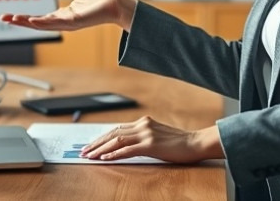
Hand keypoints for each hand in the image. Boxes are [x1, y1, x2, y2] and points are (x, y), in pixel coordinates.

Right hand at [1, 0, 137, 30]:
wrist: (118, 2)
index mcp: (65, 14)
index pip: (40, 17)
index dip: (25, 17)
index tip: (10, 15)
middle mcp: (64, 21)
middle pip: (37, 23)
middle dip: (20, 21)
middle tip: (3, 18)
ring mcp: (69, 24)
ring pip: (43, 25)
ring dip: (26, 23)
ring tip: (11, 19)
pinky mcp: (75, 23)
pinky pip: (55, 24)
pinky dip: (42, 23)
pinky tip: (31, 20)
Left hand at [80, 116, 222, 162]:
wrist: (196, 143)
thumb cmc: (180, 144)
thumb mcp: (158, 136)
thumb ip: (144, 137)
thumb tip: (127, 145)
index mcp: (143, 122)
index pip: (116, 129)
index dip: (101, 138)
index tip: (90, 145)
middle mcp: (143, 125)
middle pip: (113, 133)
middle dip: (96, 143)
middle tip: (83, 152)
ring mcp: (146, 134)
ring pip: (116, 140)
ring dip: (100, 149)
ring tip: (88, 156)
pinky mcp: (150, 145)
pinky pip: (127, 149)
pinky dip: (113, 154)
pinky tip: (104, 158)